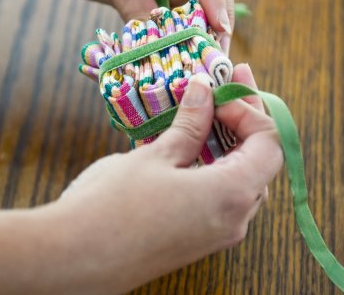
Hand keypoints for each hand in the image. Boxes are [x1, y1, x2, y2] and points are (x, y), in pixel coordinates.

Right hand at [50, 64, 281, 293]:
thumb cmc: (111, 207)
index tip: (220, 91)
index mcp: (232, 195)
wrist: (73, 260)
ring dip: (229, 140)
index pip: (269, 143)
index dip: (250, 110)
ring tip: (208, 107)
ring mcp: (217, 233)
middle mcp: (234, 219)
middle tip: (225, 83)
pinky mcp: (198, 238)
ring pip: (241, 177)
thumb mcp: (156, 156)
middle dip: (244, 118)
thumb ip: (189, 123)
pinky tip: (192, 143)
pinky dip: (215, 164)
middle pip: (260, 159)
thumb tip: (204, 91)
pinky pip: (221, 195)